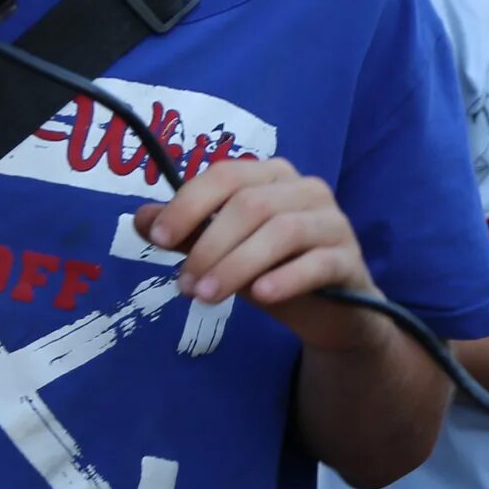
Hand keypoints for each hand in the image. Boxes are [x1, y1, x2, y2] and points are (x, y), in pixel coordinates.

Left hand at [132, 155, 382, 351]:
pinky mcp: (349, 260)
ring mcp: (333, 222)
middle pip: (251, 205)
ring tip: (207, 296)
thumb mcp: (225, 253)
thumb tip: (140, 218)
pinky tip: (261, 296)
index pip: (226, 175)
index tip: (156, 238)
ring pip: (282, 232)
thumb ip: (189, 233)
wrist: (336, 313)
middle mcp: (306, 189)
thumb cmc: (275, 272)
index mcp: (273, 177)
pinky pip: (317, 262)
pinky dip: (286, 278)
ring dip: (237, 264)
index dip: (188, 203)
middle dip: (209, 245)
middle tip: (184, 285)